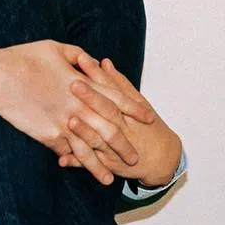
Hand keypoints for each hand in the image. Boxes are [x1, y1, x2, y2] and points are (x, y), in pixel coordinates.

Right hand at [0, 41, 156, 187]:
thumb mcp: (55, 48)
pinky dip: (74, 163)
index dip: (134, 109)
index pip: (117, 99)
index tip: (149, 118)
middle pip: (109, 129)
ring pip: (89, 149)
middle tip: (136, 159)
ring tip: (110, 180)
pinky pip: (65, 151)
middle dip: (124, 145)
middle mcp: (79, 106)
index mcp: (84, 84)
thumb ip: (77, 55)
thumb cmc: (24, 58)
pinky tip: (80, 173)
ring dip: (100, 166)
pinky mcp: (48, 135)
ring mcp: (64, 123)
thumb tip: (89, 59)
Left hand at [60, 55, 181, 186]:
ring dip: (85, 132)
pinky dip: (76, 162)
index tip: (82, 59)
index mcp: (129, 109)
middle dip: (91, 98)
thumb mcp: (139, 103)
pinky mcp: (109, 164)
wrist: (163, 159)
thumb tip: (104, 61)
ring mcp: (115, 147)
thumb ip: (119, 83)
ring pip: (99, 139)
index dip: (97, 74)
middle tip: (73, 84)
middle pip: (107, 111)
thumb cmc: (147, 126)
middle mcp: (123, 127)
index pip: (112, 88)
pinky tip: (62, 159)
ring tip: (70, 122)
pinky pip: (90, 164)